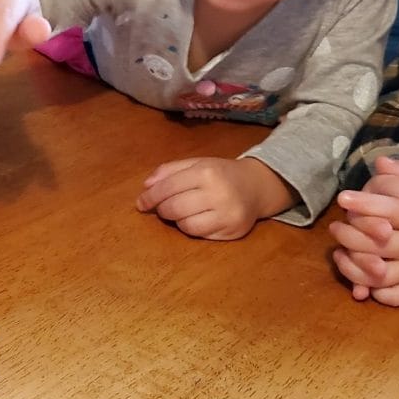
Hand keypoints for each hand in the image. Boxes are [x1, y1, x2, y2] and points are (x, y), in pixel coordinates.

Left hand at [135, 157, 297, 239]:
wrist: (257, 186)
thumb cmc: (221, 174)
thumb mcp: (197, 163)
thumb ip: (170, 171)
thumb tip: (146, 186)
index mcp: (206, 172)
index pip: (167, 188)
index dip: (150, 197)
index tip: (140, 203)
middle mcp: (218, 193)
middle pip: (173, 208)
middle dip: (162, 209)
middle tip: (163, 207)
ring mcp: (226, 215)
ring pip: (185, 225)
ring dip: (177, 220)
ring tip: (184, 211)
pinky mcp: (231, 231)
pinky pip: (199, 235)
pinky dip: (192, 228)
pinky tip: (198, 218)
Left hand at [330, 160, 398, 305]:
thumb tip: (382, 163)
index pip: (391, 210)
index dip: (365, 203)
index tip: (343, 197)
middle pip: (378, 245)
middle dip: (350, 236)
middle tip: (335, 227)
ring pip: (380, 276)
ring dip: (354, 267)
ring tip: (339, 251)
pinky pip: (394, 297)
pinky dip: (375, 293)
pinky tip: (358, 281)